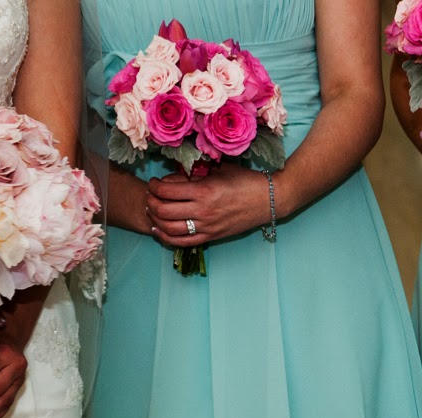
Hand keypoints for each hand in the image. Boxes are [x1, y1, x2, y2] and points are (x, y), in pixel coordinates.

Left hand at [145, 162, 272, 247]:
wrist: (270, 200)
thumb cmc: (247, 181)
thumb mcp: (220, 171)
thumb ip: (196, 174)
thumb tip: (175, 177)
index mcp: (204, 191)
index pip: (166, 190)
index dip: (154, 185)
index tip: (155, 182)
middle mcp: (203, 211)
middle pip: (162, 210)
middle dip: (151, 201)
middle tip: (151, 195)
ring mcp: (208, 226)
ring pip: (169, 228)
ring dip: (156, 219)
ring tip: (154, 210)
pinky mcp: (212, 236)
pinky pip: (183, 242)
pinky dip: (166, 237)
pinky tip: (159, 230)